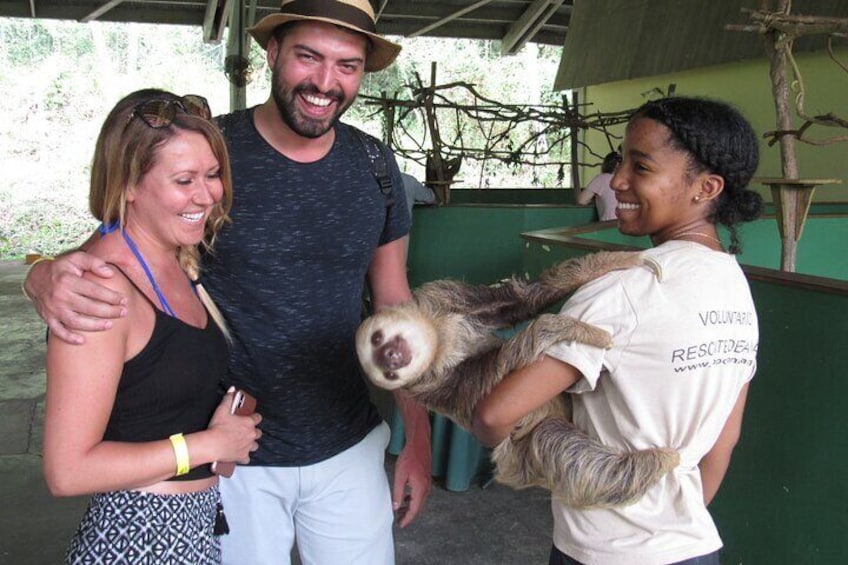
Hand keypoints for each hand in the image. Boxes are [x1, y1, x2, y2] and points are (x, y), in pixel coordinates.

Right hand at [26, 252, 126, 343]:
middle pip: (89, 308)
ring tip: (110, 325)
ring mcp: (54, 309)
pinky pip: (58, 331)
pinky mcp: (48, 318)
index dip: (111, 297)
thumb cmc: (61, 269)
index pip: (94, 291)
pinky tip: (82, 341)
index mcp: (68, 281)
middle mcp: (60, 296)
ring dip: (94, 326)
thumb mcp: (76, 258)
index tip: (123, 300)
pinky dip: (69, 337)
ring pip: (76, 322)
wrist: (36, 278)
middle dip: (109, 312)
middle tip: (123, 312)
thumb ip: (94, 262)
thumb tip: (110, 273)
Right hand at [208, 389, 261, 463]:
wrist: (212, 444)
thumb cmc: (218, 427)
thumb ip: (228, 399)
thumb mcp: (222, 409)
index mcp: (248, 423)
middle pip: (258, 433)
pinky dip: (244, 457)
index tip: (251, 418)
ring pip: (255, 445)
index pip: (258, 418)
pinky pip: (247, 458)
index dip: (255, 418)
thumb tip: (232, 389)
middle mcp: (251, 435)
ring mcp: (247, 446)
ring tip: (243, 443)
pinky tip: (239, 455)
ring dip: (250, 444)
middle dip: (253, 432)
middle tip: (245, 431)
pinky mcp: (242, 456)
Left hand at [391, 394, 431, 526]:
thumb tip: (396, 506)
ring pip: (420, 501)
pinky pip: (420, 494)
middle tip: (399, 521)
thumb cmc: (409, 458)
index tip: (400, 524)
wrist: (419, 444)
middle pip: (419, 507)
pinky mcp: (426, 479)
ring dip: (411, 507)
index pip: (414, 510)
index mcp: (420, 489)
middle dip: (409, 515)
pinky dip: (413, 499)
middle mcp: (426, 488)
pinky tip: (405, 499)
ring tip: (400, 511)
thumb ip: (398, 493)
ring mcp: (427, 484)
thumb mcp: (400, 476)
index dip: (407, 519)